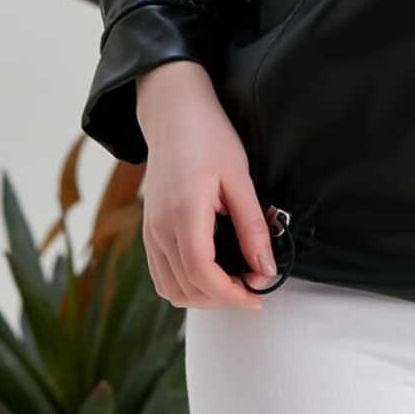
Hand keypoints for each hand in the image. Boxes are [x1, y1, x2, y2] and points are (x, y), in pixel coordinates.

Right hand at [135, 61, 279, 311]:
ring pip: (172, 289)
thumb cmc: (209, 137)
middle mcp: (159, 230)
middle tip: (254, 285)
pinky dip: (187, 285)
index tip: (258, 295)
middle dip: (223, 299)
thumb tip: (265, 268)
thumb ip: (252, 226)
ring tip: (236, 282)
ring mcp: (150, 233)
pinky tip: (213, 274)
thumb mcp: (239, 178)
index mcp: (183, 214)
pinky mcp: (149, 232)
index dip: (232, 295)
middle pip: (187, 289)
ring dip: (204, 296)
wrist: (173, 114)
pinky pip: (162, 276)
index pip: (203, 275)